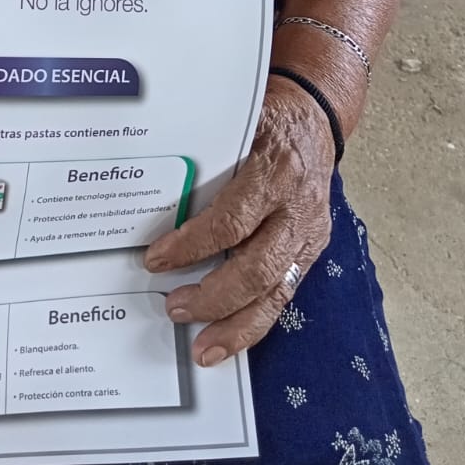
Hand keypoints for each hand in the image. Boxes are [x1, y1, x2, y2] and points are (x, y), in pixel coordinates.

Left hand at [143, 78, 334, 365]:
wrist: (315, 118)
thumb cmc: (267, 117)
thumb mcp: (236, 122)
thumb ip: (205, 152)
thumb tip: (149, 182)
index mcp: (274, 169)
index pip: (232, 219)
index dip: (193, 245)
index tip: (157, 259)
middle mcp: (295, 207)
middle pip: (257, 267)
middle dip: (213, 295)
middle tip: (174, 308)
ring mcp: (308, 233)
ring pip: (277, 292)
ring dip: (237, 325)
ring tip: (203, 347)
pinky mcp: (313, 249)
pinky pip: (286, 294)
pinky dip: (256, 322)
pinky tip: (230, 338)